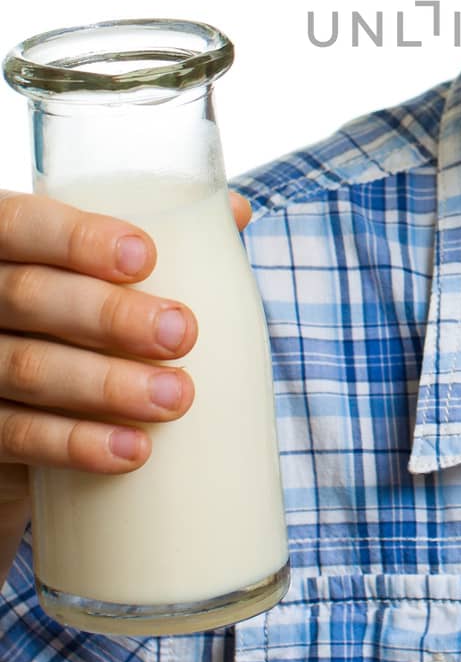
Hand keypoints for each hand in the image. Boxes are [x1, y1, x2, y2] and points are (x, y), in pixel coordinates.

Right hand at [0, 188, 253, 504]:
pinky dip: (76, 443)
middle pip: (28, 296)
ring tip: (176, 397)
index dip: (77, 239)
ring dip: (106, 385)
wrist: (19, 404)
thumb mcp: (102, 269)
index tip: (146, 257)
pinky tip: (130, 449)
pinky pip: (15, 436)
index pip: (21, 224)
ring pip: (26, 369)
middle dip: (110, 316)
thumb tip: (236, 212)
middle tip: (181, 334)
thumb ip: (162, 236)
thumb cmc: (73, 313)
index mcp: (4, 244)